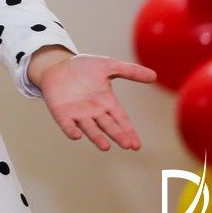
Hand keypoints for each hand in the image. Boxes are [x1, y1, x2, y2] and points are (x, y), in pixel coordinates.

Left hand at [38, 53, 156, 150]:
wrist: (57, 65)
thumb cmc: (84, 67)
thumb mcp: (108, 65)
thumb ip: (130, 71)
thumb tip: (154, 76)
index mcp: (107, 102)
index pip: (121, 120)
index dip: (128, 131)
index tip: (136, 145)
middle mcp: (95, 112)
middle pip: (108, 126)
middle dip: (118, 135)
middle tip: (127, 145)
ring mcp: (78, 115)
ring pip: (90, 129)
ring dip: (97, 138)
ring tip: (105, 147)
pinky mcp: (62, 115)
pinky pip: (68, 126)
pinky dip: (72, 131)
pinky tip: (77, 136)